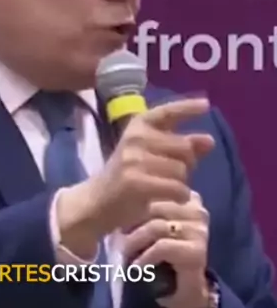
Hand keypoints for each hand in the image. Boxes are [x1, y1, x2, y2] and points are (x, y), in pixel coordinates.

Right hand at [57, 98, 214, 256]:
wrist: (97, 202)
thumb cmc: (128, 176)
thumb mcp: (150, 155)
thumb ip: (179, 146)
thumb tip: (209, 141)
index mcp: (138, 126)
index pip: (167, 112)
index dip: (187, 108)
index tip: (206, 105)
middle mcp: (136, 138)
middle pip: (185, 148)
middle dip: (188, 164)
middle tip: (173, 175)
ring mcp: (134, 160)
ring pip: (182, 170)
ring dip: (182, 183)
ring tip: (166, 188)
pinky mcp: (137, 182)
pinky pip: (177, 188)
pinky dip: (180, 196)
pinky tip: (171, 198)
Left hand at [123, 192, 211, 307]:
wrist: (182, 291)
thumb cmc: (159, 256)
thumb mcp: (147, 226)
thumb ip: (140, 208)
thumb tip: (114, 198)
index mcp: (186, 198)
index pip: (154, 191)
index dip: (132, 205)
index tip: (118, 223)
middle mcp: (197, 210)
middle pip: (154, 207)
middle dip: (131, 224)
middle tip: (116, 240)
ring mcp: (199, 230)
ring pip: (156, 227)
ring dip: (134, 242)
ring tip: (124, 254)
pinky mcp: (197, 251)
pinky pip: (163, 247)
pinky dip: (145, 257)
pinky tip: (137, 267)